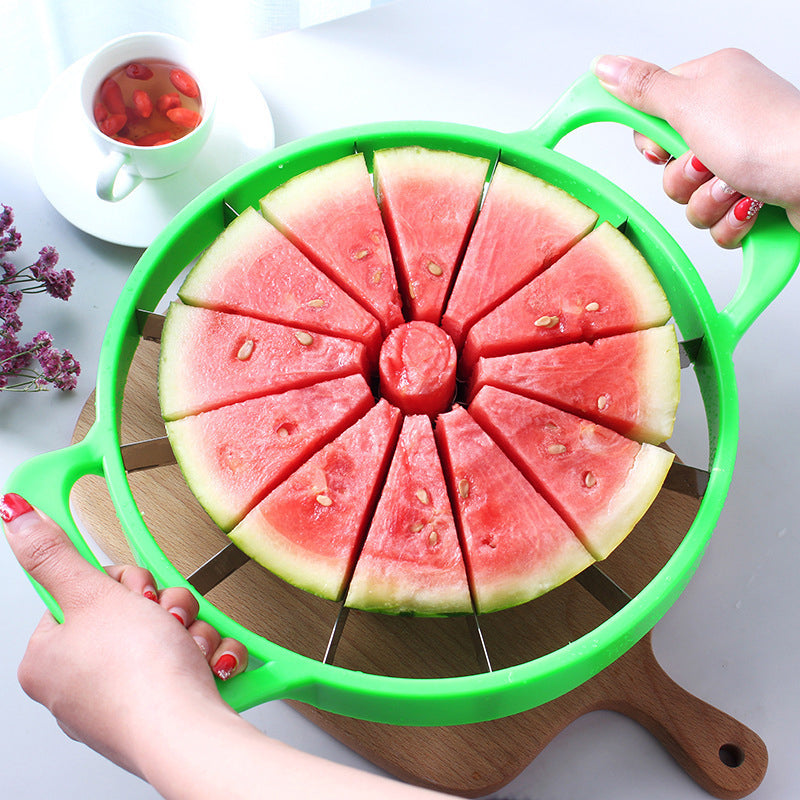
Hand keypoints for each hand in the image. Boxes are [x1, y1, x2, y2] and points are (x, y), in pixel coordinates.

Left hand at [1, 493, 246, 777]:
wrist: (188, 734)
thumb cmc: (137, 680)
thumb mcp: (94, 597)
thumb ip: (55, 554)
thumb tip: (17, 516)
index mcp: (50, 658)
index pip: (87, 591)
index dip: (121, 585)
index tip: (133, 593)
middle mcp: (81, 683)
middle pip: (131, 609)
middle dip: (162, 607)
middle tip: (162, 618)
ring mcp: (124, 698)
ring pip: (167, 632)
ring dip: (189, 630)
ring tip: (185, 648)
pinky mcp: (164, 706)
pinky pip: (190, 660)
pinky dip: (204, 656)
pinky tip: (202, 665)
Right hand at [592, 48, 799, 246]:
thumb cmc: (770, 136)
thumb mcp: (689, 104)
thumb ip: (642, 88)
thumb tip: (604, 65)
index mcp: (713, 85)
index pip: (653, 114)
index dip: (651, 140)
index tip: (660, 148)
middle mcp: (728, 121)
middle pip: (669, 164)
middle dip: (683, 178)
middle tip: (707, 164)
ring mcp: (743, 160)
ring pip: (690, 198)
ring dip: (707, 202)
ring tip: (737, 187)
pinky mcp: (755, 197)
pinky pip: (717, 222)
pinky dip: (731, 221)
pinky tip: (751, 207)